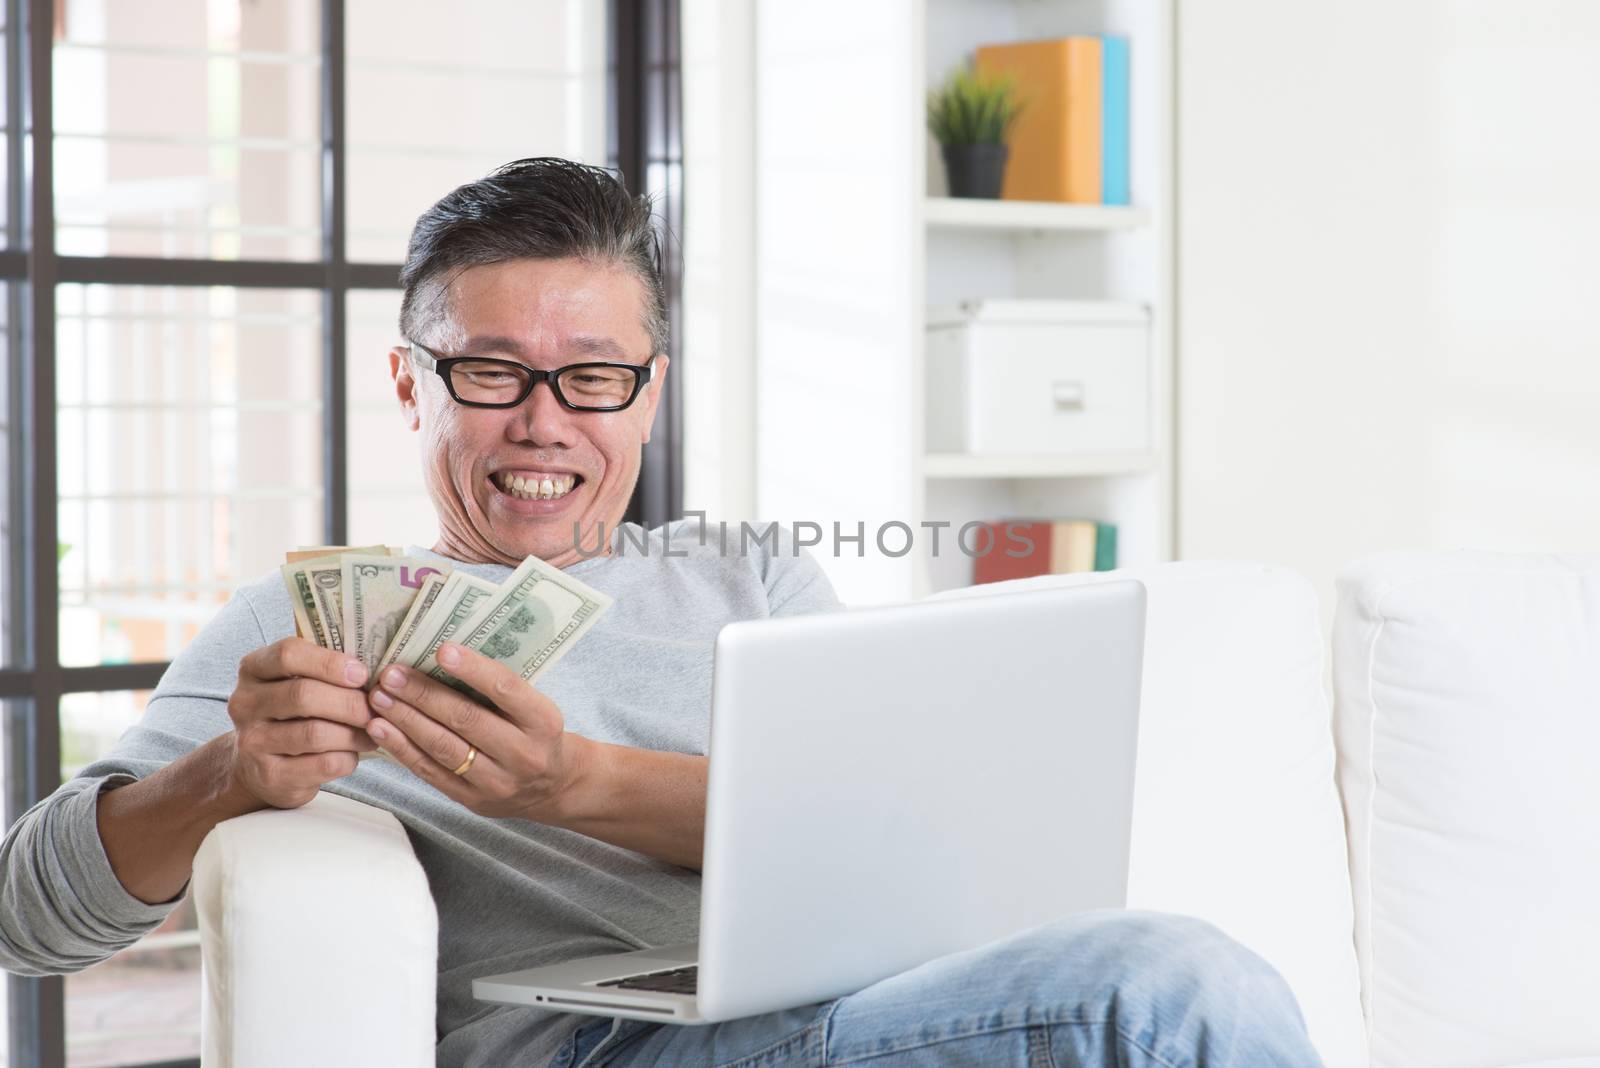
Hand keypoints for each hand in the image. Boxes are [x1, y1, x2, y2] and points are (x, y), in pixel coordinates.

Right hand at [227, 637, 377, 808]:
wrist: (260, 767)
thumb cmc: (290, 715)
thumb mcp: (294, 683)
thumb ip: (323, 669)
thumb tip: (373, 668)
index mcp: (253, 670)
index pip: (288, 654)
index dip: (330, 662)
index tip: (361, 674)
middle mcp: (245, 704)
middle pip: (304, 695)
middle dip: (350, 702)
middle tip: (376, 708)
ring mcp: (253, 742)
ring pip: (316, 733)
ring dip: (354, 733)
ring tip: (372, 731)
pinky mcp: (271, 775)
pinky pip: (323, 764)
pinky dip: (349, 757)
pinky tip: (354, 753)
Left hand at [364, 643, 580, 819]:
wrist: (552, 786)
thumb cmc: (535, 733)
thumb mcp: (534, 707)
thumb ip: (499, 689)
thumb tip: (442, 656)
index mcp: (544, 722)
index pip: (506, 690)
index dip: (474, 670)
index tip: (442, 650)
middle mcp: (523, 754)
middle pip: (467, 719)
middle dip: (424, 694)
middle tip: (392, 674)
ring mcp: (497, 781)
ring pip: (443, 747)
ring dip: (406, 720)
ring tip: (379, 697)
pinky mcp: (472, 799)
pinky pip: (431, 772)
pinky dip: (402, 749)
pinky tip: (381, 729)